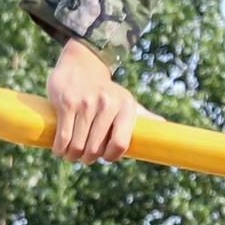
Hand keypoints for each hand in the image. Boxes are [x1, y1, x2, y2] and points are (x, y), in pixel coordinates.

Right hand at [46, 37, 138, 160]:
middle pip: (95, 149)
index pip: (120, 144)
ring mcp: (87, 103)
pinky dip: (60, 149)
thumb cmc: (106, 92)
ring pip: (78, 146)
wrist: (81, 66)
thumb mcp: (127, 101)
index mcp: (126, 107)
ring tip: (71, 153)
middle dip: (88, 158)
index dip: (110, 156)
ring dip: (72, 156)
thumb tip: (164, 125)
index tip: (104, 155)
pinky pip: (64, 137)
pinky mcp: (67, 103)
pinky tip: (60, 149)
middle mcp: (108, 104)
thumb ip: (144, 116)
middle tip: (84, 155)